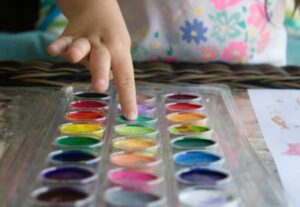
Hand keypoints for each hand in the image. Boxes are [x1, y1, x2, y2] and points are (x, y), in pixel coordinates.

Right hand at [47, 0, 136, 119]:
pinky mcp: (70, 35)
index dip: (128, 97)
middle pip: (103, 59)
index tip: (130, 116)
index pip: (126, 78)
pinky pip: (63, 40)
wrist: (98, 8)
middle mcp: (104, 46)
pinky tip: (52, 50)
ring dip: (77, 52)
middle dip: (101, 73)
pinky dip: (58, 45)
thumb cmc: (112, 38)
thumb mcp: (121, 51)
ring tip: (73, 57)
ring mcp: (86, 40)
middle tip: (100, 87)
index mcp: (120, 53)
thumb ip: (114, 68)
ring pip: (82, 46)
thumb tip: (111, 83)